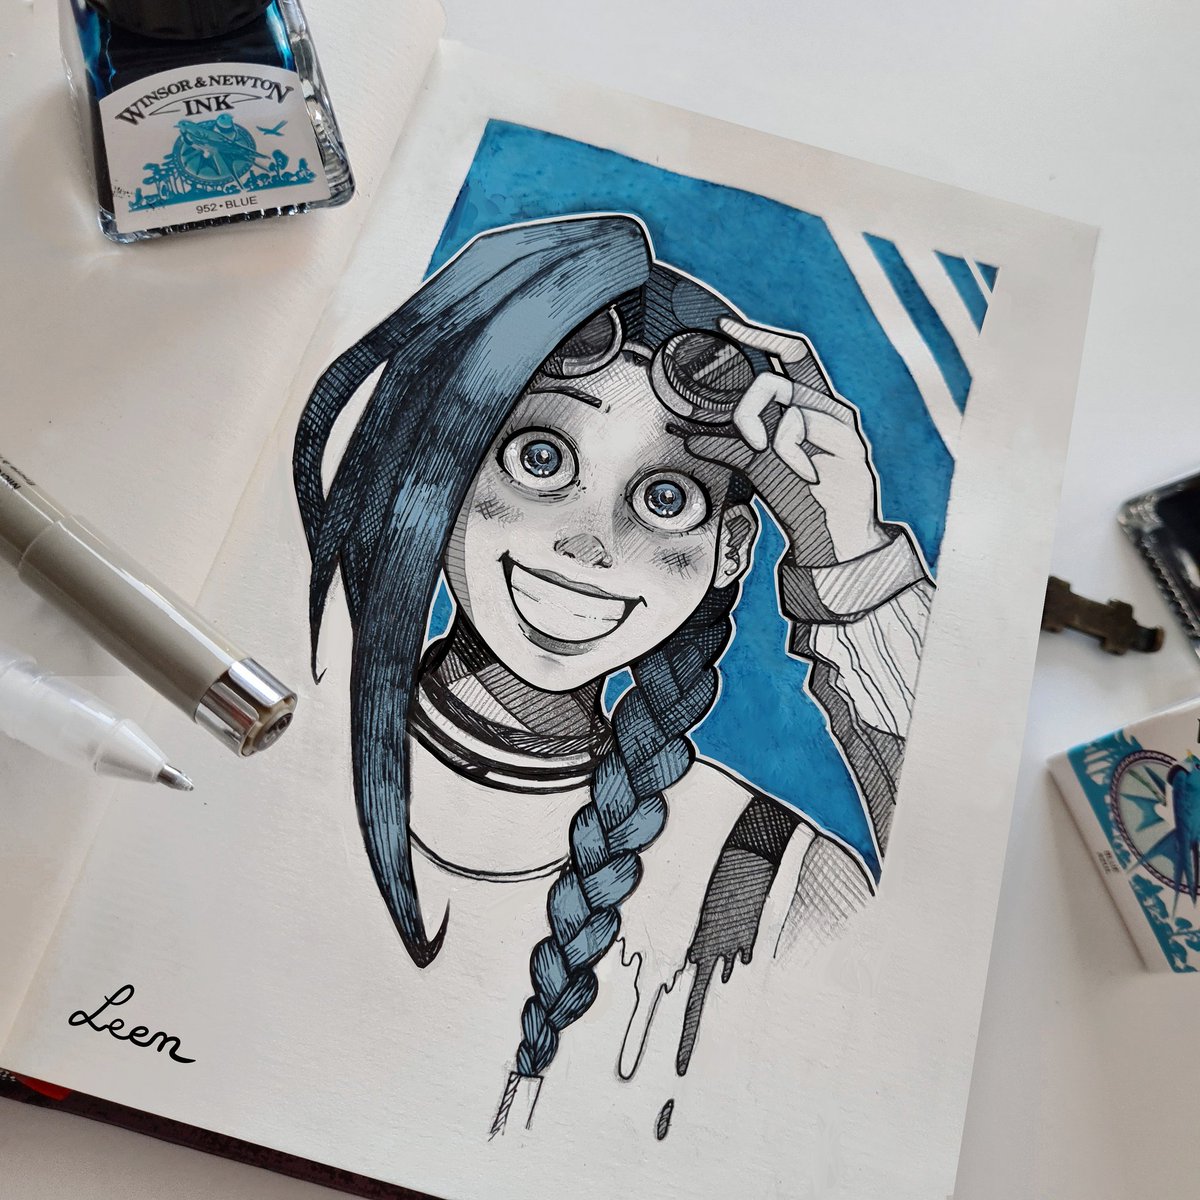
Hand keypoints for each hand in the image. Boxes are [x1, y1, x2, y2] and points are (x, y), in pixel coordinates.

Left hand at [686, 317, 888, 564]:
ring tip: (774, 462)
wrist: (833, 538)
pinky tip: (800, 472)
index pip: (789, 354)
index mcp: (810, 405)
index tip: (726, 325)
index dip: (759, 336)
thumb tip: (689, 436)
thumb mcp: (758, 467)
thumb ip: (727, 447)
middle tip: (748, 440)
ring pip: (784, 398)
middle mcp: (827, 406)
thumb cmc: (801, 500)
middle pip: (777, 375)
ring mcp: (841, 423)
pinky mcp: (849, 441)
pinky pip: (799, 426)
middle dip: (748, 406)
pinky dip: (788, 450)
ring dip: (766, 432)